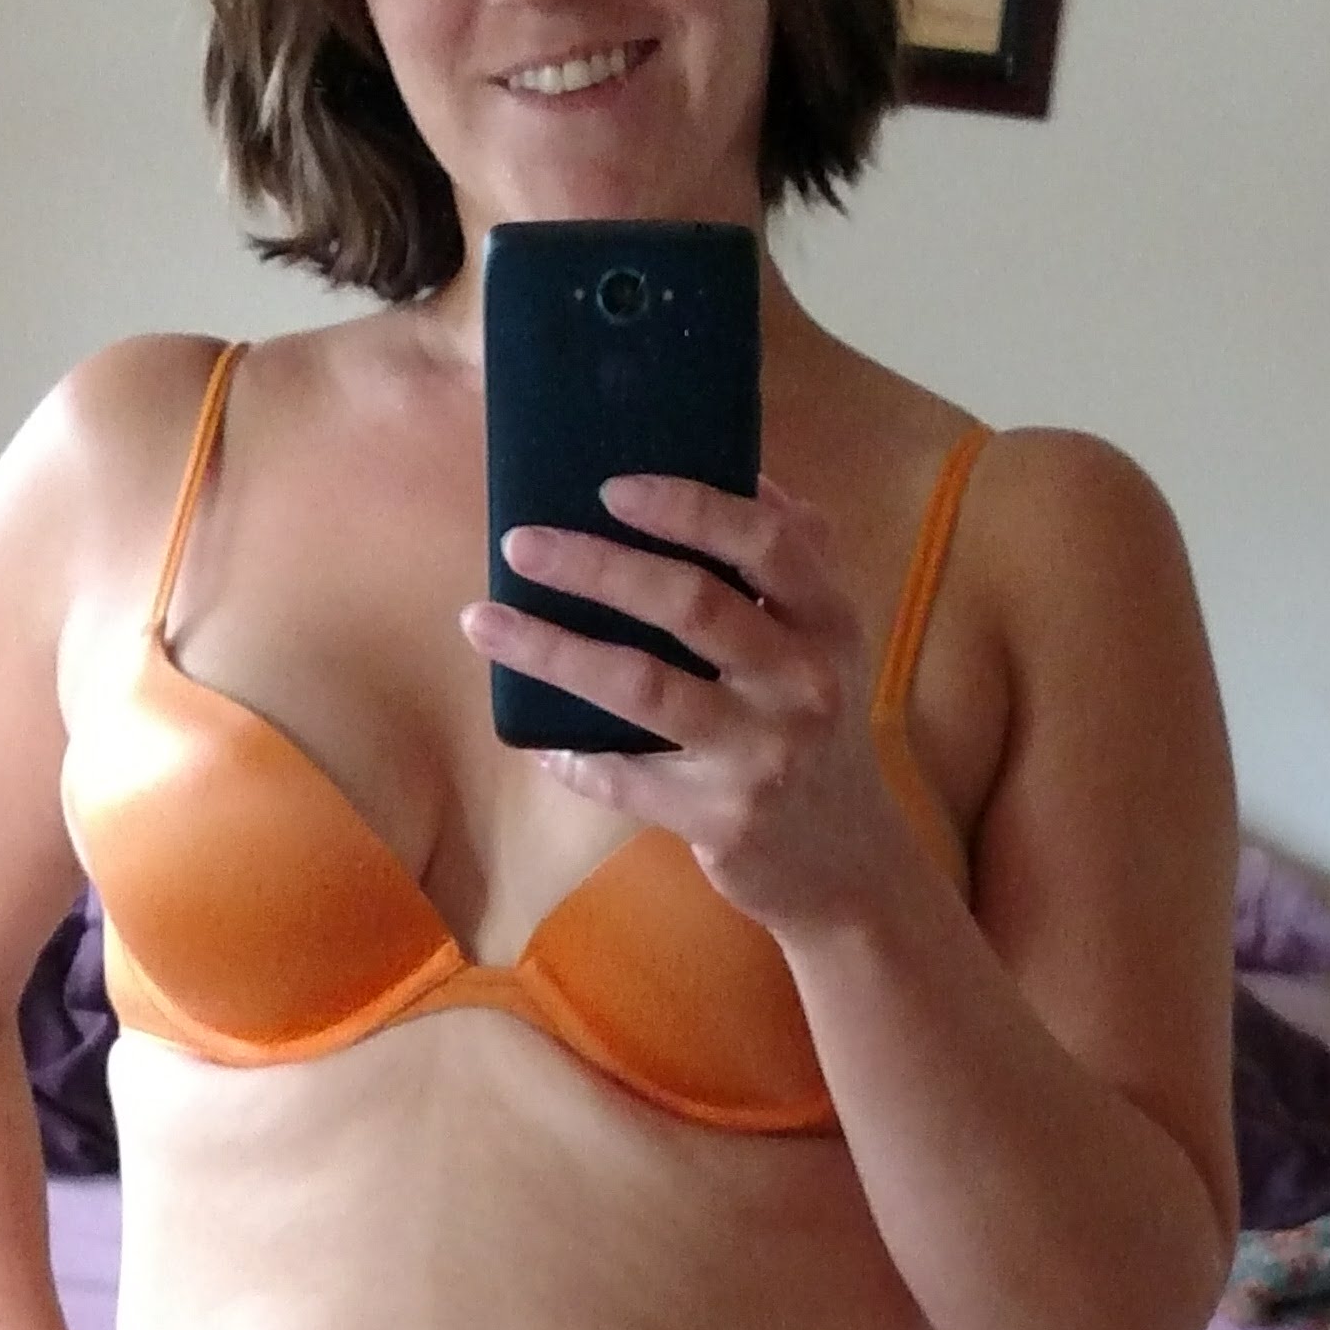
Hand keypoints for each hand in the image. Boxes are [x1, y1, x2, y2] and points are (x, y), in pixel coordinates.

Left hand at [460, 472, 908, 935]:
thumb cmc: (816, 726)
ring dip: (552, 649)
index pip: (765, 543)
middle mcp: (803, 680)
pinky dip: (571, 755)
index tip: (609, 488)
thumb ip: (793, 559)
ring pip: (642, 686)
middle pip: (692, 605)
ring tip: (482, 620)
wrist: (848, 862)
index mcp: (827, 620)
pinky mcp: (723, 817)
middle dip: (595, 565)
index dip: (688, 508)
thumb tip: (739, 468)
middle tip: (519, 542)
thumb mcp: (827, 639)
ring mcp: (763, 752)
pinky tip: (533, 737)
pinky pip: (625, 776)